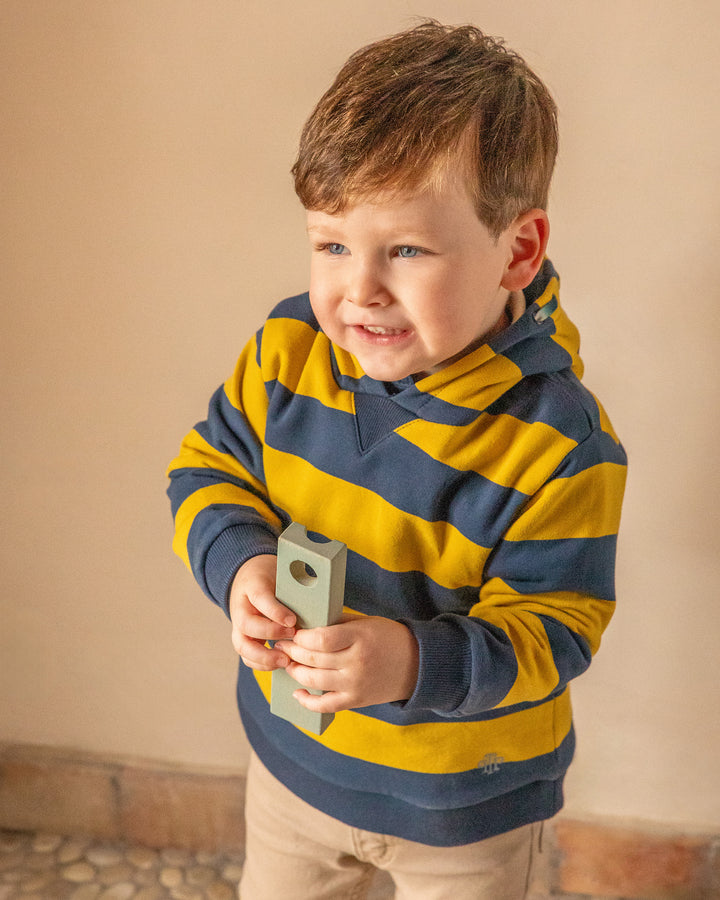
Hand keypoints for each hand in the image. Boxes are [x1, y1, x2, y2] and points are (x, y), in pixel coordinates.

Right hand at [229, 555, 295, 670]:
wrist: (250, 579)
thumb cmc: (272, 578)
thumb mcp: (282, 574)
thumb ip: (294, 588)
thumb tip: (317, 606)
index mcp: (252, 585)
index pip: (260, 597)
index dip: (275, 611)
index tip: (293, 620)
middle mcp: (240, 607)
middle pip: (247, 625)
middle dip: (270, 634)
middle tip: (292, 637)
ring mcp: (238, 625)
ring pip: (243, 645)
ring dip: (264, 657)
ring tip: (286, 661)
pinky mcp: (242, 639)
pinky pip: (247, 656)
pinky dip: (262, 664)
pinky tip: (280, 664)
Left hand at [275, 615, 418, 712]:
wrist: (417, 665)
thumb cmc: (388, 638)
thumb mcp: (366, 623)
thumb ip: (338, 623)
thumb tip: (306, 624)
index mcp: (360, 638)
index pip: (321, 639)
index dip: (301, 637)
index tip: (293, 632)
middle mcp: (356, 663)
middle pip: (314, 659)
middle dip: (292, 651)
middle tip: (282, 644)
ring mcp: (355, 684)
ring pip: (314, 681)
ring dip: (295, 672)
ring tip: (287, 663)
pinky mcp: (356, 701)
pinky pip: (325, 705)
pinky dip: (307, 702)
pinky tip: (296, 693)